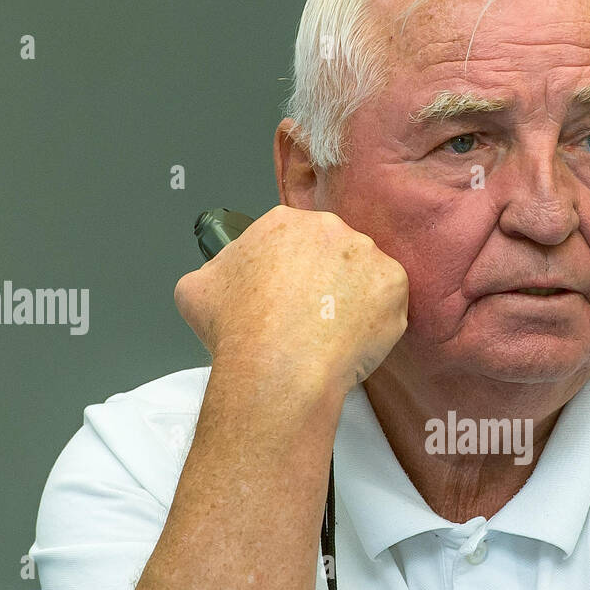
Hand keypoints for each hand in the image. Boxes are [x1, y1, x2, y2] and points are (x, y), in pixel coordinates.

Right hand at [174, 205, 408, 392]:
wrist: (277, 366)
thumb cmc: (237, 330)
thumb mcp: (195, 289)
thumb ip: (215, 273)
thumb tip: (219, 278)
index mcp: (283, 223)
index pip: (294, 241)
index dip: (291, 272)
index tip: (289, 297)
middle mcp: (329, 228)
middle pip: (333, 253)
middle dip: (325, 282)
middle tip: (312, 317)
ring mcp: (366, 254)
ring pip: (364, 276)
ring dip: (354, 299)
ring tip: (333, 334)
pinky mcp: (393, 285)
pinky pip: (389, 302)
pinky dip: (377, 322)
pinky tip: (353, 341)